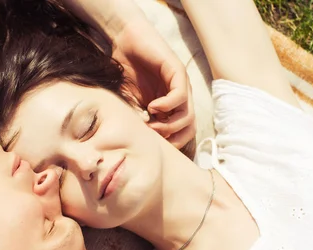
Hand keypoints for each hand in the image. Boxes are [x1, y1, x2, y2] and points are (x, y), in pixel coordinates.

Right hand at [110, 18, 195, 148]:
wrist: (124, 42)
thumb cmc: (124, 72)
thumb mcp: (127, 102)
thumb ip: (136, 119)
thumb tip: (143, 138)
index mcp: (168, 108)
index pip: (180, 134)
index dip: (167, 144)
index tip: (149, 145)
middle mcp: (178, 98)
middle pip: (189, 129)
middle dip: (172, 139)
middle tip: (152, 137)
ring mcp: (180, 86)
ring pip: (188, 116)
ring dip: (169, 126)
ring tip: (151, 124)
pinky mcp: (177, 73)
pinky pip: (180, 97)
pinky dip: (167, 106)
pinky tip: (152, 106)